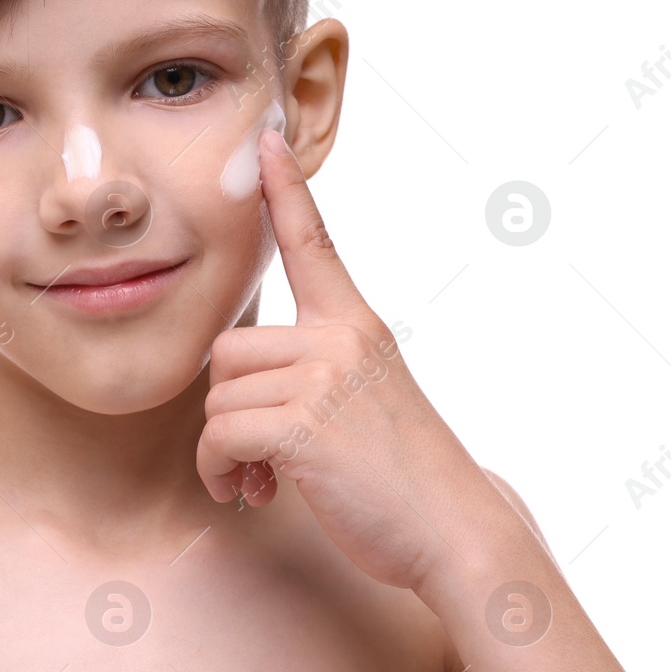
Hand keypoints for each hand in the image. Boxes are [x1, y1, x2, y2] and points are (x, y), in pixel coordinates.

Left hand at [197, 131, 504, 591]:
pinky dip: (219, 472)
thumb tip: (239, 382)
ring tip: (262, 479)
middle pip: (227, 349)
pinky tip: (250, 493)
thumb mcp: (365, 397)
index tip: (267, 140)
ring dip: (223, 450)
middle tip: (256, 456)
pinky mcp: (304, 425)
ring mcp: (325, 379)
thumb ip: (315, 369)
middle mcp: (341, 339)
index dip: (286, 191)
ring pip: (217, 397)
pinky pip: (218, 436)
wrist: (452, 531)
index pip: (314, 243)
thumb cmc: (401, 475)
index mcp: (357, 325)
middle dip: (229, 408)